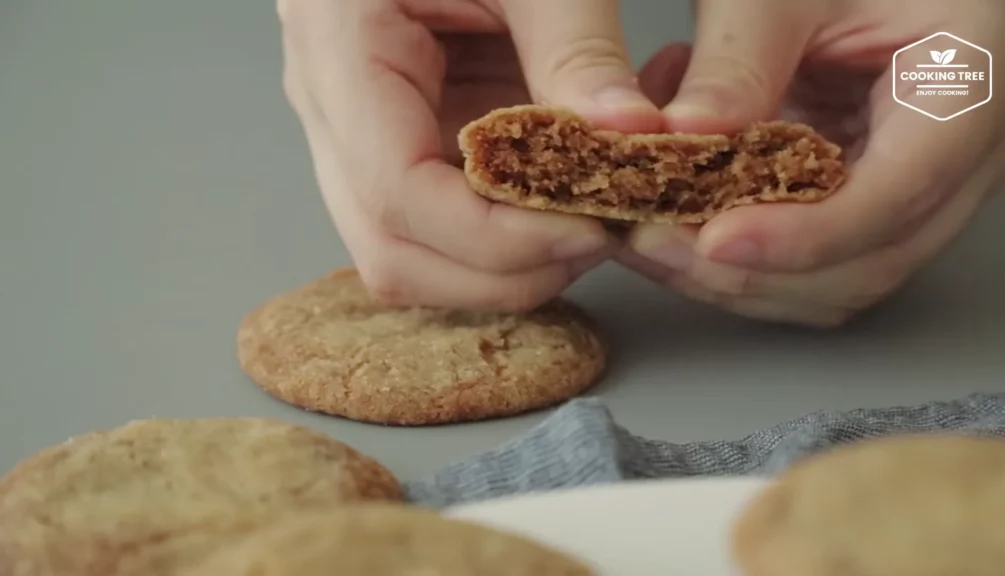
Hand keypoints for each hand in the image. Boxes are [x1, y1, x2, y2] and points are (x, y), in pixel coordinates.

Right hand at [276, 0, 660, 310]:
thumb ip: (576, 43)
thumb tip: (631, 139)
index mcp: (338, 43)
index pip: (395, 192)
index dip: (495, 237)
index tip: (590, 229)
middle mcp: (331, 107)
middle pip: (392, 250)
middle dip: (501, 270)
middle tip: (595, 238)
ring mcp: (358, 135)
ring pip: (411, 257)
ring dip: (504, 269)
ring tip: (587, 226)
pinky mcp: (400, 145)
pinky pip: (438, 231)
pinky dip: (507, 242)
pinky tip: (567, 208)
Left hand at [620, 0, 1004, 326]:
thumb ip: (742, 55)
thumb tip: (685, 134)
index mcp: (972, 83)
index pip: (900, 194)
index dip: (804, 237)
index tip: (714, 242)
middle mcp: (966, 157)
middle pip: (868, 261)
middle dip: (751, 269)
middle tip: (651, 239)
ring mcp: (922, 191)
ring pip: (836, 284)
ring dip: (733, 279)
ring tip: (649, 233)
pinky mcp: (872, 205)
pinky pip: (814, 268)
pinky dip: (739, 261)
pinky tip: (679, 221)